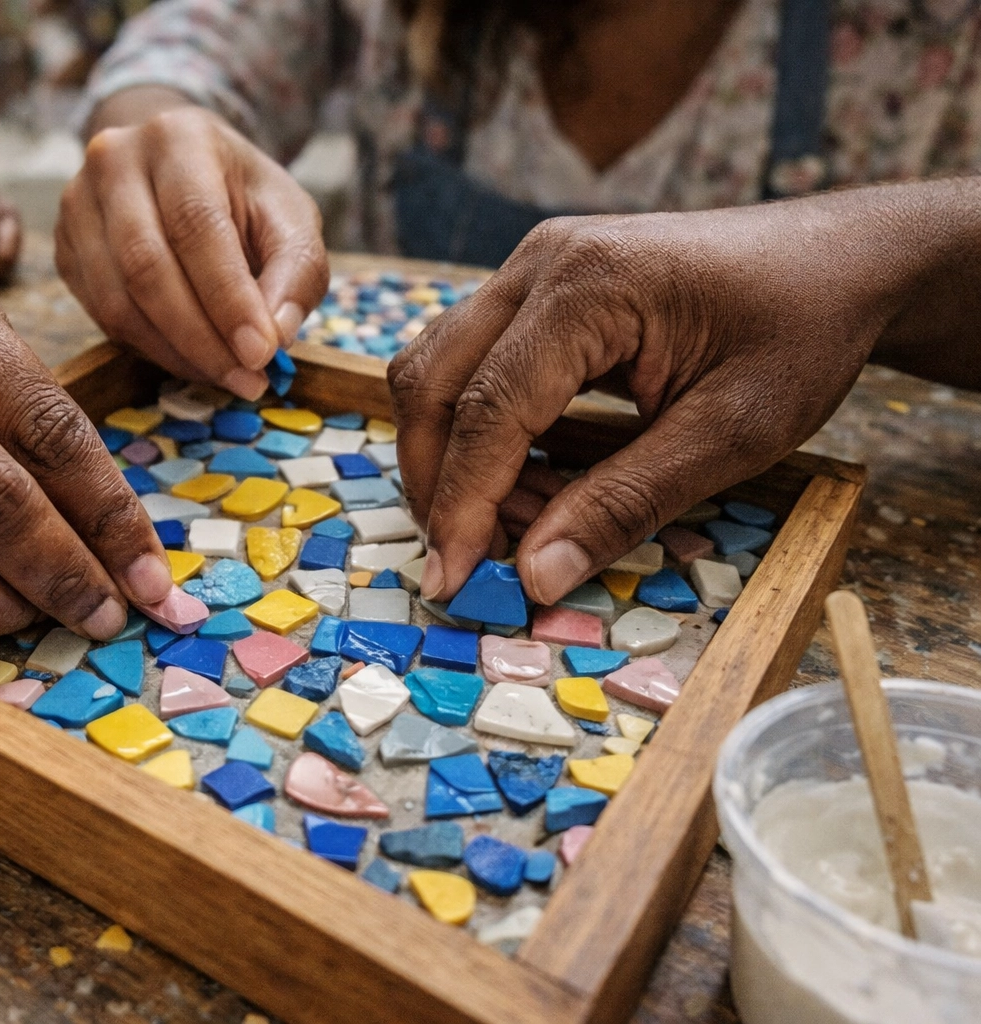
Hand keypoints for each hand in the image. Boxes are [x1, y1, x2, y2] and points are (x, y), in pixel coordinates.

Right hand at [56, 105, 327, 398]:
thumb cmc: (238, 194)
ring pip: (117, 301)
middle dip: (201, 337)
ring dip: (175, 353)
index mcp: (178, 138)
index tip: (261, 353)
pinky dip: (149, 349)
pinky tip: (189, 358)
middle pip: (146, 267)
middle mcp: (114, 162)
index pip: (196, 225)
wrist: (176, 166)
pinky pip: (100, 315)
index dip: (228, 297)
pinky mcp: (64, 248)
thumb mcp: (289, 216)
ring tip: (225, 376)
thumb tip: (277, 334)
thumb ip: (297, 270)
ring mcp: (77, 205)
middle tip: (246, 379)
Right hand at [390, 199, 906, 605]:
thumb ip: (625, 503)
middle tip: (469, 564)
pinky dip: (482, 431)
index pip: (488, 409)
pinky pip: (475, 362)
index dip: (462, 505)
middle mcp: (542, 263)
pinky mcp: (540, 288)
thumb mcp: (731, 436)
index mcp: (588, 285)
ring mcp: (535, 268)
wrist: (843, 262)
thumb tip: (536, 576)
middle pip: (433, 382)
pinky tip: (533, 481)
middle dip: (437, 482)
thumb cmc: (803, 332)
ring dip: (456, 457)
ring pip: (440, 370)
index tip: (453, 582)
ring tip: (522, 523)